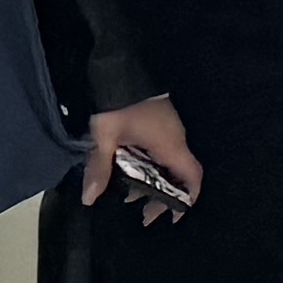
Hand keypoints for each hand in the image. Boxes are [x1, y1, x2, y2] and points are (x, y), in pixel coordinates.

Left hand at [87, 93, 201, 216]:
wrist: (119, 65)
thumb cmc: (116, 103)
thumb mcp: (104, 135)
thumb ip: (100, 167)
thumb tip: (90, 199)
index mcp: (169, 144)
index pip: (192, 177)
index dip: (186, 200)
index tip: (171, 217)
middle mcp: (175, 137)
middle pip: (180, 174)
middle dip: (163, 197)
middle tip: (142, 214)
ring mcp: (169, 127)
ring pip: (169, 163)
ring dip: (153, 181)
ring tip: (129, 196)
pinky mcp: (159, 119)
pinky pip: (161, 151)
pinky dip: (150, 166)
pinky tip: (128, 170)